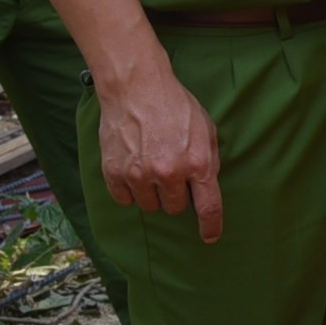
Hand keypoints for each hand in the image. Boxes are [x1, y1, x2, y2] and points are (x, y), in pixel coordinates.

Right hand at [97, 59, 222, 240]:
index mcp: (198, 163)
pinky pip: (125, 200)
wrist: (136, 87)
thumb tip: (207, 187)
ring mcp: (139, 175)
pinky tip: (133, 169)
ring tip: (152, 166)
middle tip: (172, 173)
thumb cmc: (175, 106)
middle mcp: (169, 173)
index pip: (208, 207)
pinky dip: (130, 190)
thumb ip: (209, 160)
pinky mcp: (114, 173)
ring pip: (150, 206)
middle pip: (176, 208)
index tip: (210, 237)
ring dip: (153, 193)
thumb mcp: (206, 129)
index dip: (211, 226)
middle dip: (177, 196)